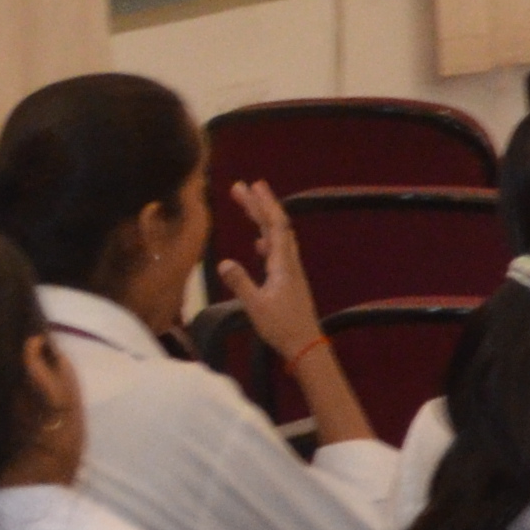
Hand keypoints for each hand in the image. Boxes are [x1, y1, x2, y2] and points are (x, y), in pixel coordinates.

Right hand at [212, 181, 320, 356]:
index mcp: (283, 264)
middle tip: (243, 186)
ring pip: (277, 237)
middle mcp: (289, 262)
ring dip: (263, 220)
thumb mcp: (256, 306)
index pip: (274, 225)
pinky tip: (259, 243)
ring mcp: (290, 271)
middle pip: (276, 226)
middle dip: (260, 205)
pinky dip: (267, 241)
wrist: (306, 345)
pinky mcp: (288, 281)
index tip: (251, 185)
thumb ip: (240, 283)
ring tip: (250, 205)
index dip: (263, 204)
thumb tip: (224, 261)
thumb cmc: (282, 327)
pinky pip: (277, 253)